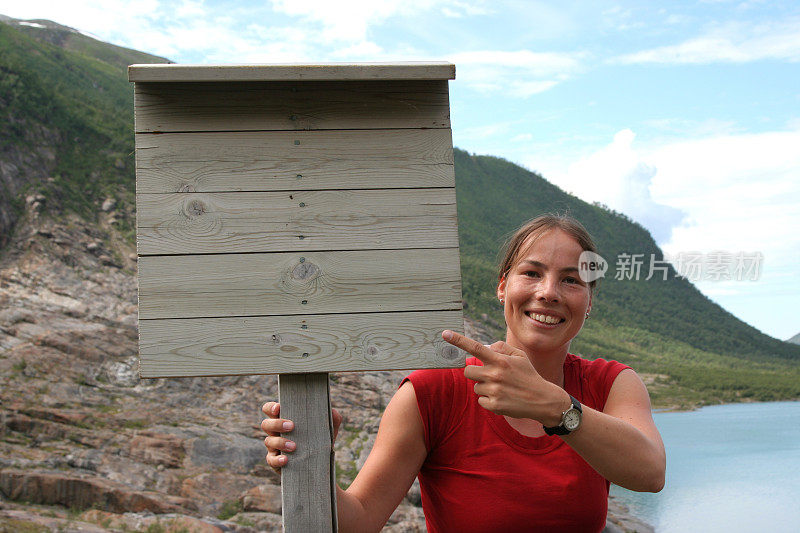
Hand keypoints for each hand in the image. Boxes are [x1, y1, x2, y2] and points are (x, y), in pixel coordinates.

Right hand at [260, 401, 342, 472]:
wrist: (318, 466)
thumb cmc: (318, 441)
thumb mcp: (327, 430)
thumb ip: (332, 419)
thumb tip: (333, 411)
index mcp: (284, 420)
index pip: (270, 410)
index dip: (270, 407)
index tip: (279, 408)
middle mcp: (276, 432)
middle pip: (266, 424)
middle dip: (277, 423)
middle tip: (291, 426)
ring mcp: (274, 447)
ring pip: (268, 441)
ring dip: (280, 442)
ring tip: (294, 446)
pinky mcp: (275, 461)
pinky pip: (271, 460)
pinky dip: (277, 459)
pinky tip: (286, 459)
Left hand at [441, 330, 568, 424]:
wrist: (542, 400)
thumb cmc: (528, 375)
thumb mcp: (520, 356)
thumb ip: (501, 348)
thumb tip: (485, 347)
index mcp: (500, 360)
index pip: (475, 348)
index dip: (459, 340)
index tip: (445, 334)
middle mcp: (495, 374)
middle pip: (468, 372)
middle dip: (475, 373)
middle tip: (490, 375)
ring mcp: (494, 391)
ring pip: (476, 387)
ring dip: (484, 387)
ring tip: (502, 388)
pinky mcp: (494, 405)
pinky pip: (481, 400)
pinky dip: (489, 400)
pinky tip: (503, 398)